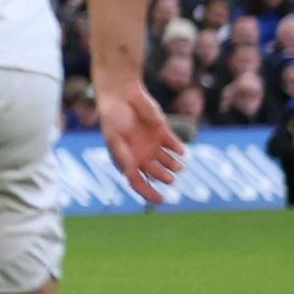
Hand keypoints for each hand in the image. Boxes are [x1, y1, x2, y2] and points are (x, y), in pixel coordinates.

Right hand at [98, 82, 186, 204]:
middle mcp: (140, 154)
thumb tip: (129, 175)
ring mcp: (152, 144)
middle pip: (155, 174)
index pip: (138, 182)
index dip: (149, 193)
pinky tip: (181, 152)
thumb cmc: (112, 116)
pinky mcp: (162, 132)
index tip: (161, 200)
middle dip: (164, 178)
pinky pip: (174, 145)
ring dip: (174, 166)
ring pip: (167, 162)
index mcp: (126, 159)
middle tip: (170, 178)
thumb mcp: (113, 138)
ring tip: (178, 166)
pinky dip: (179, 150)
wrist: (121, 93)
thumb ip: (122, 156)